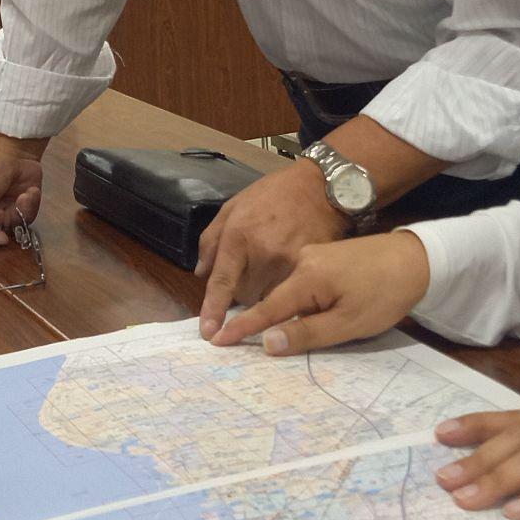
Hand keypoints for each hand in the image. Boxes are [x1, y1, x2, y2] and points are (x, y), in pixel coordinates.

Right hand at [0, 132, 45, 244]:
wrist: (16, 148)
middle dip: (4, 220)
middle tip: (8, 210)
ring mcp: (0, 210)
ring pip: (12, 226)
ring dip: (20, 211)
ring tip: (23, 195)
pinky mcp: (17, 206)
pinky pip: (25, 218)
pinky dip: (29, 205)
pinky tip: (29, 192)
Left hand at [194, 162, 349, 331]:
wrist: (319, 186)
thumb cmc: (272, 194)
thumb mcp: (233, 207)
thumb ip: (211, 240)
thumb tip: (201, 274)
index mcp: (240, 235)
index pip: (223, 281)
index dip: (214, 309)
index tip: (208, 333)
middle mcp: (264, 252)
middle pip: (246, 296)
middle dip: (244, 288)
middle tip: (252, 267)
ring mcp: (291, 262)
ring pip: (269, 298)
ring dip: (265, 290)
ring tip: (272, 265)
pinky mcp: (312, 268)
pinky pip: (293, 293)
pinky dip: (287, 288)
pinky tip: (288, 269)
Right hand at [210, 230, 428, 350]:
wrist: (418, 259)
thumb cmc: (386, 294)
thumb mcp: (349, 323)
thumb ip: (307, 334)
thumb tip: (267, 343)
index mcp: (307, 277)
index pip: (266, 308)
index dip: (242, 327)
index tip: (216, 340)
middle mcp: (304, 263)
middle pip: (275, 301)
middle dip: (258, 322)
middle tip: (233, 343)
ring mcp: (315, 257)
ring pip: (289, 293)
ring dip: (281, 314)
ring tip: (270, 333)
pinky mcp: (326, 258)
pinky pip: (301, 285)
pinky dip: (296, 303)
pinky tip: (304, 315)